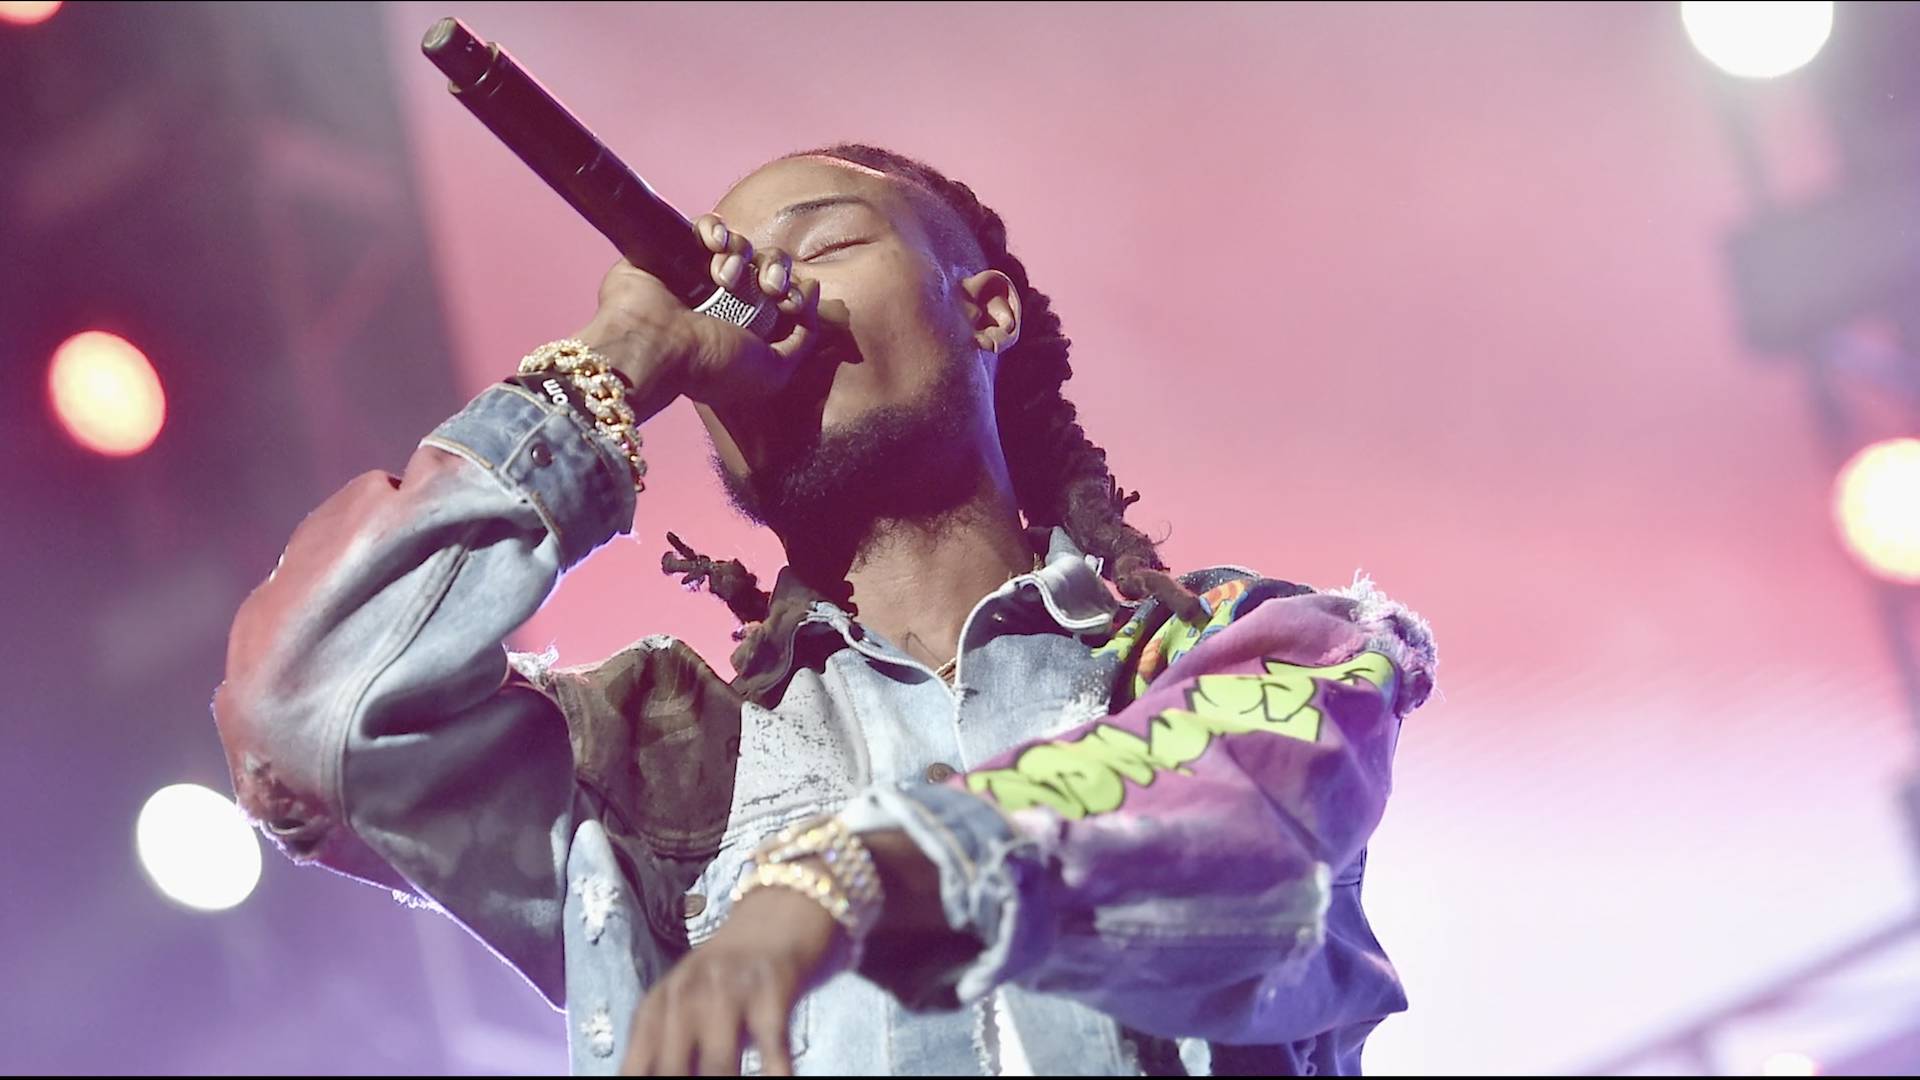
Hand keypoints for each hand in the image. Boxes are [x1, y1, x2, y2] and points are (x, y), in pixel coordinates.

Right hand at [573, 215, 822, 423]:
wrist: (653, 347)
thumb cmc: (710, 367)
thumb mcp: (773, 372)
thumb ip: (802, 341)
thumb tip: (810, 298)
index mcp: (746, 326)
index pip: (783, 292)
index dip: (793, 291)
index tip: (786, 303)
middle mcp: (723, 299)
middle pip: (767, 263)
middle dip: (775, 270)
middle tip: (766, 288)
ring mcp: (696, 274)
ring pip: (740, 243)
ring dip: (742, 256)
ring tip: (724, 277)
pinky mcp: (672, 250)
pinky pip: (705, 226)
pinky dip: (714, 229)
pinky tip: (713, 245)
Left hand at [621, 871, 848, 1076]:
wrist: (784, 901)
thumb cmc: (735, 965)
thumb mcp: (690, 996)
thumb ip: (670, 1042)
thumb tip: (657, 1075)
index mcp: (659, 1004)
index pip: (637, 1069)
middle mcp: (687, 995)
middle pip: (673, 1071)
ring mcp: (729, 989)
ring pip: (717, 1065)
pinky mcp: (772, 986)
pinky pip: (771, 1046)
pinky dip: (773, 1075)